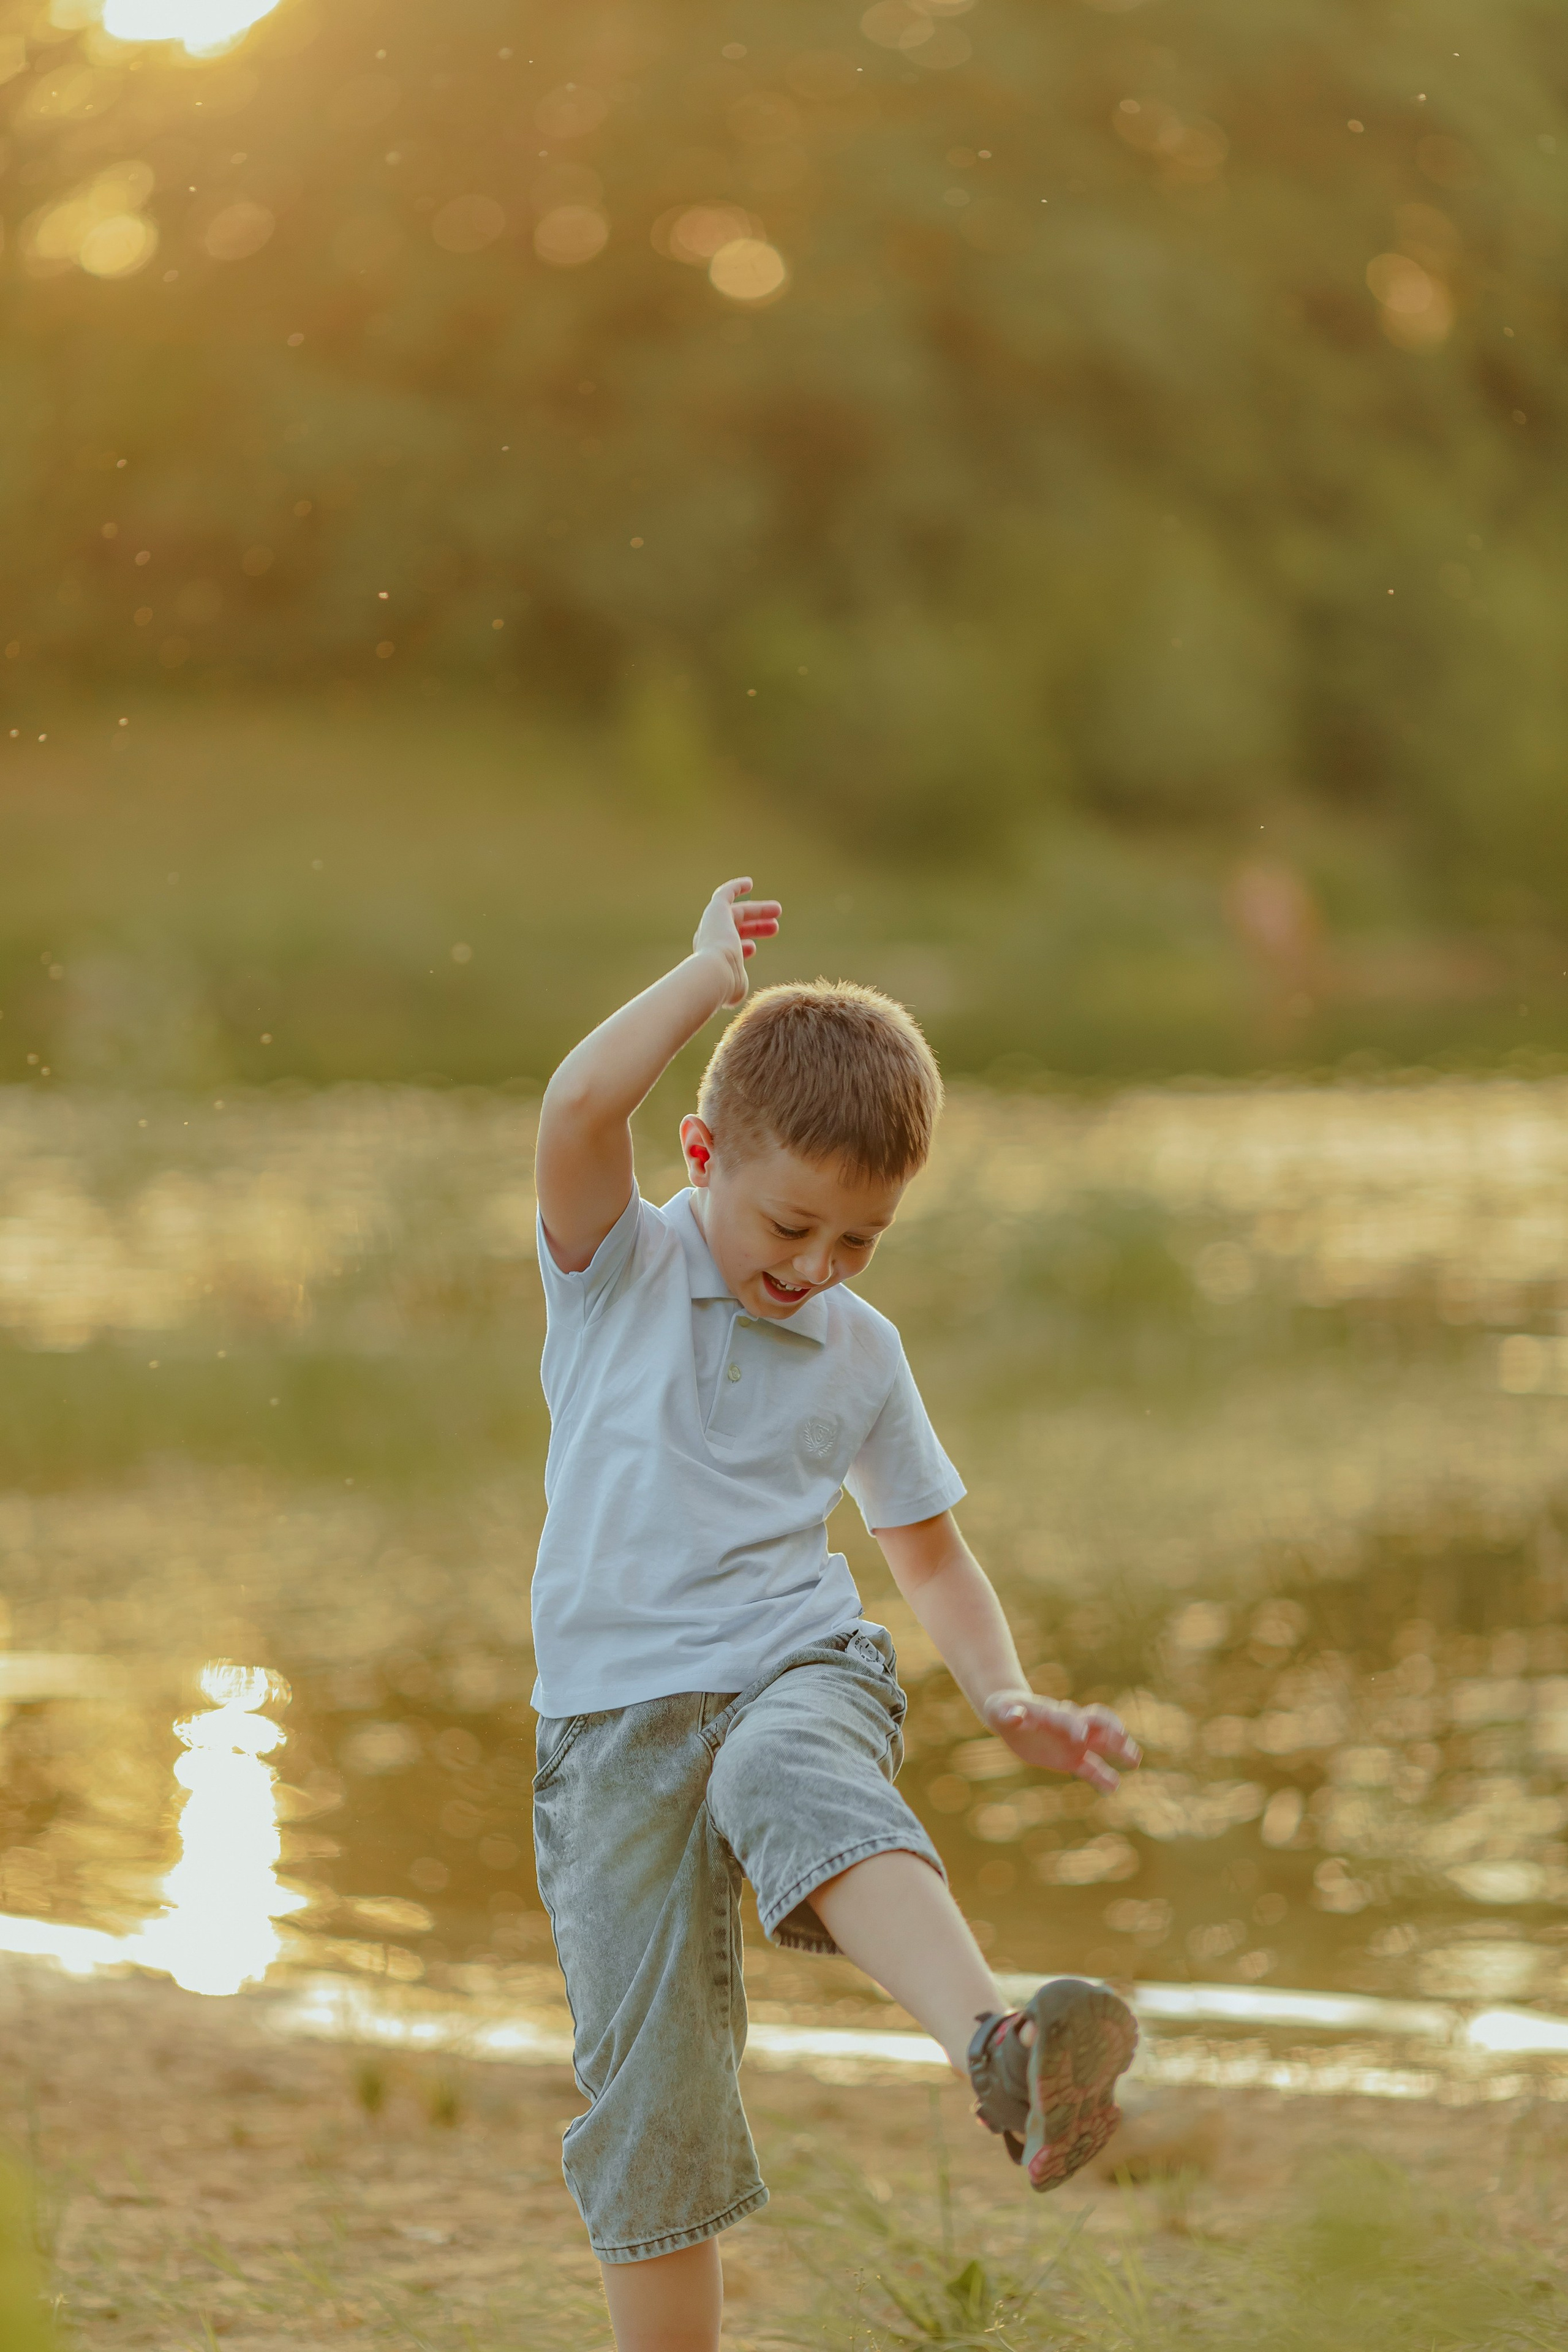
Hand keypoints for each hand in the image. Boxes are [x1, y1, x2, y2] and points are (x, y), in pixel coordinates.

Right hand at [692, 878, 781, 1007]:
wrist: (714, 973)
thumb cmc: (726, 985)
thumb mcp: (735, 988)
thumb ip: (737, 984)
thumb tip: (736, 989)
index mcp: (711, 959)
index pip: (728, 948)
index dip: (742, 947)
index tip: (753, 948)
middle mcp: (708, 940)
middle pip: (734, 929)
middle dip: (756, 927)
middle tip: (775, 927)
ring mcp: (711, 924)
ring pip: (735, 913)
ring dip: (757, 911)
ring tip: (778, 910)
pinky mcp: (715, 911)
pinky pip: (724, 894)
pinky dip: (735, 887)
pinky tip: (749, 883)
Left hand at [982, 1690, 1140, 1794]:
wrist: (1010, 1714)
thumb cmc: (1004, 1709)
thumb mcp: (1001, 1711)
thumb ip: (1010, 1715)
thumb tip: (1016, 1716)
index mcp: (1053, 1713)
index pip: (1068, 1718)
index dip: (1074, 1726)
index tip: (1080, 1737)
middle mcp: (1069, 1724)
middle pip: (1096, 1723)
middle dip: (1110, 1729)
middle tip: (1122, 1738)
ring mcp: (1074, 1741)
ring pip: (1101, 1744)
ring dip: (1118, 1749)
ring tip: (1134, 1759)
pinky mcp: (1072, 1758)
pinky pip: (1091, 1768)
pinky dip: (1102, 1776)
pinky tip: (1113, 1787)